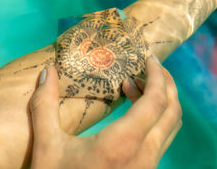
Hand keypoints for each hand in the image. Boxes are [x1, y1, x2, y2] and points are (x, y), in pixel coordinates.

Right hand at [30, 56, 181, 168]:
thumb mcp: (47, 146)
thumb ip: (44, 105)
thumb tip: (46, 71)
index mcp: (124, 143)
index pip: (157, 100)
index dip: (158, 75)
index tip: (150, 58)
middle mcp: (146, 155)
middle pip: (172, 111)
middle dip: (165, 84)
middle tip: (147, 67)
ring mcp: (149, 167)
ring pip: (170, 126)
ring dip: (161, 101)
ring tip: (135, 86)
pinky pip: (162, 139)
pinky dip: (155, 118)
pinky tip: (132, 114)